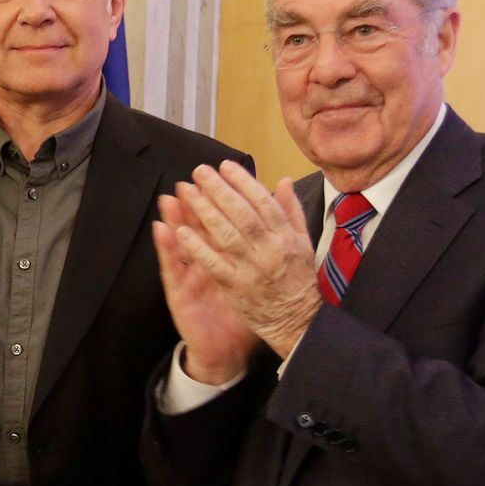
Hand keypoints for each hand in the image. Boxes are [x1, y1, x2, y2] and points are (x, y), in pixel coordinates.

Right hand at [152, 190, 257, 384]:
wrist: (226, 350)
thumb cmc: (244, 313)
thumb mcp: (257, 278)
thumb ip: (266, 249)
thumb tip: (277, 224)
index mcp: (228, 256)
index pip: (227, 223)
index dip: (225, 200)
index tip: (225, 175)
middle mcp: (207, 262)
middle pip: (201, 228)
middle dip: (198, 203)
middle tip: (192, 180)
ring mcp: (191, 276)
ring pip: (182, 243)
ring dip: (176, 218)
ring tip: (170, 196)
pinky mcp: (179, 294)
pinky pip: (173, 269)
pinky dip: (167, 249)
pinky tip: (162, 229)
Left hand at [171, 161, 320, 357]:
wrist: (298, 320)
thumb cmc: (298, 279)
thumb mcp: (303, 242)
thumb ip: (291, 210)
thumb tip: (284, 180)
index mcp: (286, 236)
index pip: (263, 201)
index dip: (243, 181)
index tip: (225, 165)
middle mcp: (270, 249)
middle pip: (241, 213)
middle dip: (218, 189)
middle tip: (199, 172)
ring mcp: (252, 268)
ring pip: (226, 234)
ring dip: (204, 211)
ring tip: (187, 192)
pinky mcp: (236, 287)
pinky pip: (213, 265)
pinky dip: (197, 248)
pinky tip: (181, 232)